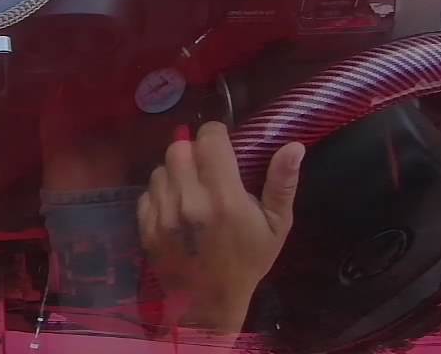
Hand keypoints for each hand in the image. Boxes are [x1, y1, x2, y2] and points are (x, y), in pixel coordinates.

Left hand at [138, 123, 304, 332]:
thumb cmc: (248, 262)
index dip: (216, 136)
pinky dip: (161, 193)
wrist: (208, 304)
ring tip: (192, 189)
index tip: (223, 146)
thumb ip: (282, 183)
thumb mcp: (277, 225)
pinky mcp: (145, 226)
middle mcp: (189, 201)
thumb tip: (294, 146)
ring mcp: (163, 215)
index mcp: (224, 198)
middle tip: (208, 168)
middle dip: (194, 151)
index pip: (208, 138)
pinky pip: (148, 191)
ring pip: (161, 168)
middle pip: (179, 148)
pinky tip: (176, 208)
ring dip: (176, 172)